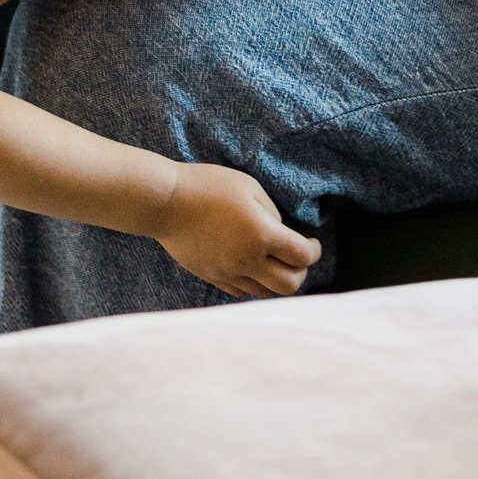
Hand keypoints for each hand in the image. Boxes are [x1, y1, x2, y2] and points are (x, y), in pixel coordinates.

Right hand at [152, 163, 321, 298]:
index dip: (314, 251)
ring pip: (264, 293)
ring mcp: (228, 272)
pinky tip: (249, 266)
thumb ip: (271, 213)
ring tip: (273, 263)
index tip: (312, 243)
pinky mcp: (211, 276)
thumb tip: (280, 233)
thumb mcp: (248, 186)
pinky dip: (253, 283)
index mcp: (262, 235)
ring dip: (276, 280)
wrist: (164, 201)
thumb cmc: (207, 185)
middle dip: (300, 273)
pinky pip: (241, 291)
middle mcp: (248, 260)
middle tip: (295, 258)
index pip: (303, 257)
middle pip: (289, 285)